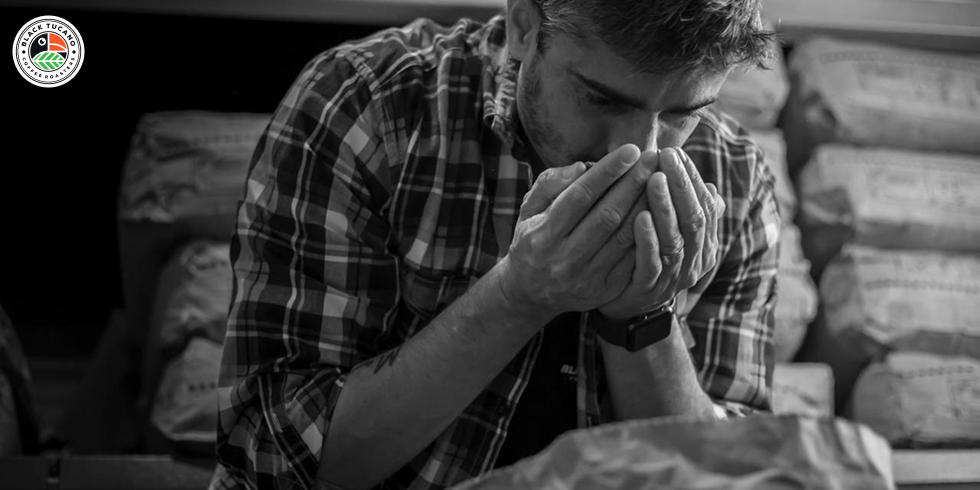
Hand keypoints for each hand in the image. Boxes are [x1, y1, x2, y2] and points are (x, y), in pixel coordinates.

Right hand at [497, 144, 661, 321]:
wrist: (530, 294)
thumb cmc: (532, 241)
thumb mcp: (528, 210)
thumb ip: (549, 185)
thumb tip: (581, 167)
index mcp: (543, 234)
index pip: (580, 196)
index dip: (607, 172)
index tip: (630, 150)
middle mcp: (564, 258)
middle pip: (607, 216)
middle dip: (633, 184)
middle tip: (653, 158)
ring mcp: (586, 276)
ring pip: (624, 237)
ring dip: (646, 206)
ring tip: (662, 180)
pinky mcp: (604, 290)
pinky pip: (632, 259)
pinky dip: (648, 234)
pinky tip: (660, 211)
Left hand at [597, 147, 725, 322]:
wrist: (628, 307)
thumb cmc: (649, 258)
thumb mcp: (673, 234)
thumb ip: (688, 212)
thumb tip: (710, 187)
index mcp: (704, 244)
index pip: (705, 207)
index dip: (692, 179)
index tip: (676, 152)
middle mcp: (694, 261)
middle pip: (694, 220)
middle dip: (682, 186)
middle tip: (667, 156)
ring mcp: (672, 278)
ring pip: (675, 240)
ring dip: (665, 207)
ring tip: (654, 179)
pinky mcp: (648, 289)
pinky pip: (651, 262)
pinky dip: (647, 239)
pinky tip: (638, 216)